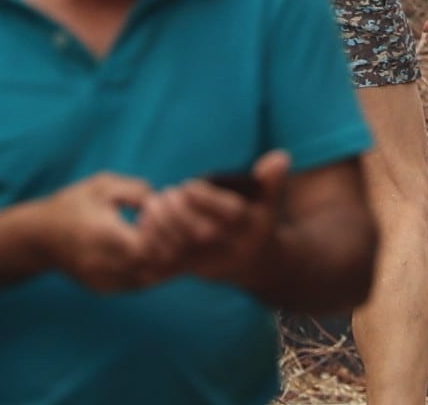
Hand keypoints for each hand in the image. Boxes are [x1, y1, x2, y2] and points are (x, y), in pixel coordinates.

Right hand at [36, 171, 175, 293]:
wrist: (38, 237)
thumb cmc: (71, 205)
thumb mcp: (102, 185)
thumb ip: (135, 190)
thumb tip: (162, 201)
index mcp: (102, 234)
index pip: (145, 244)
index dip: (163, 231)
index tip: (164, 214)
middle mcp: (103, 262)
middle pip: (152, 265)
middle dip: (171, 248)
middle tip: (181, 231)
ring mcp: (103, 279)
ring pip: (148, 279)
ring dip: (167, 264)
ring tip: (179, 244)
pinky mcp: (103, 288)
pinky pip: (137, 285)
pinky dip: (153, 273)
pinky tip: (162, 257)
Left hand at [137, 152, 290, 286]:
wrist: (258, 265)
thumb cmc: (258, 222)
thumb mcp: (268, 202)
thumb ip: (271, 179)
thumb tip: (282, 156)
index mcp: (250, 228)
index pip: (230, 214)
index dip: (206, 199)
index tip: (188, 184)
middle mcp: (231, 248)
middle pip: (203, 233)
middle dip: (180, 213)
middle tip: (166, 195)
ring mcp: (211, 263)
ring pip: (184, 250)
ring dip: (163, 228)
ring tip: (151, 207)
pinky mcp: (194, 270)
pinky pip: (171, 263)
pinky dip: (155, 246)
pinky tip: (145, 226)